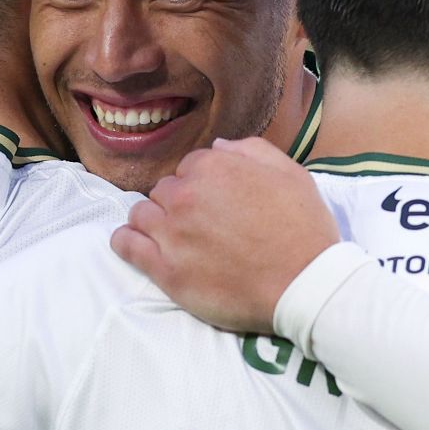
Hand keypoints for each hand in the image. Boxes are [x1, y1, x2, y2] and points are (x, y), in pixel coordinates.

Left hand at [110, 136, 340, 332]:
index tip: (216, 203)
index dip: (202, 184)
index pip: (189, 166)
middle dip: (179, 203)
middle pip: (164, 190)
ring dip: (153, 220)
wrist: (303, 284)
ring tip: (173, 237)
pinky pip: (125, 244)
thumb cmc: (303, 229)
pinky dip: (127, 241)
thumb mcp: (290, 173)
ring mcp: (171, 232)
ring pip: (141, 213)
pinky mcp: (164, 269)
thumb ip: (250, 150)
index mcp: (214, 167)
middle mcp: (186, 195)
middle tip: (202, 225)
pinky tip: (138, 245)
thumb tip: (218, 145)